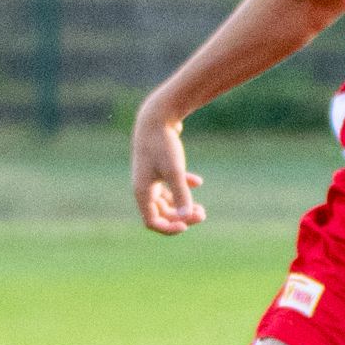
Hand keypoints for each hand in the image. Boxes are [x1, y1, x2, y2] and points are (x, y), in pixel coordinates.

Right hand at [133, 106, 204, 233]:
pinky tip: (198, 181)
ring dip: (182, 206)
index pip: (152, 221)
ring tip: (202, 209)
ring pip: (167, 201)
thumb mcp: (174, 171)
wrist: (157, 116)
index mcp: (142, 191)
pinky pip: (170, 185)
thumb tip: (186, 217)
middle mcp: (144, 187)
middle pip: (162, 213)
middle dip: (181, 217)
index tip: (187, 225)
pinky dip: (184, 186)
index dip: (169, 228)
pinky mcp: (158, 166)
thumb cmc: (163, 144)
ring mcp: (151, 177)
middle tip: (202, 215)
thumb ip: (181, 195)